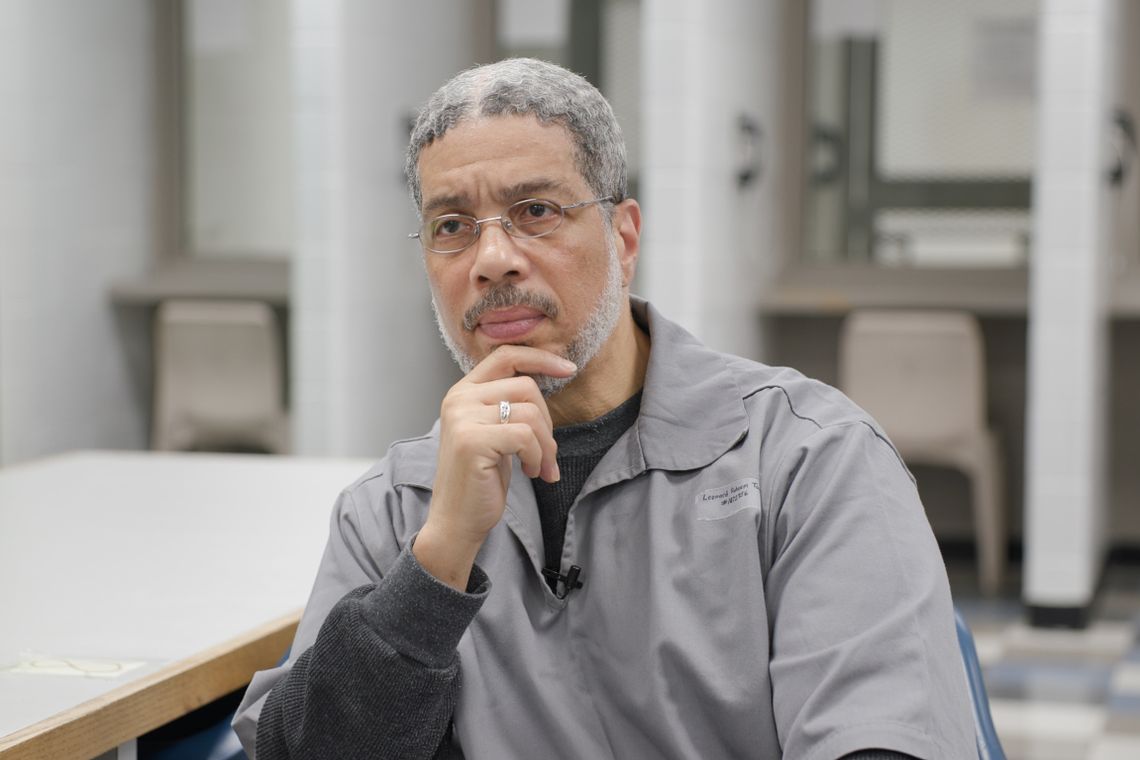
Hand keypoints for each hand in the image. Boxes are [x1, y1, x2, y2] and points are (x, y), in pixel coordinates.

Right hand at [413, 345, 575, 589]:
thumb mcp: (494, 432)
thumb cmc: (480, 480)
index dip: (541, 358)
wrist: (456, 521)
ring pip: (530, 413)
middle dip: (548, 422)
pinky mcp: (473, 441)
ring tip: (540, 468)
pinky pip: (526, 436)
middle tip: (548, 454)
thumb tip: (549, 377)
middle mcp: (459, 398)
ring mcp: (463, 418)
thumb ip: (508, 404)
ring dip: (546, 445)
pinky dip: (537, 456)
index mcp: (463, 391)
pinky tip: (531, 473)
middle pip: (526, 386)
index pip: (506, 355)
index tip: (569, 369)